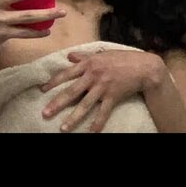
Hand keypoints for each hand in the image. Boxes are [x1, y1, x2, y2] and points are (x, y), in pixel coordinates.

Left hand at [40, 47, 161, 131]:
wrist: (143, 66)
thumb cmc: (122, 58)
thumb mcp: (101, 54)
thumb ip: (84, 56)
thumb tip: (69, 56)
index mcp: (88, 63)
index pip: (66, 74)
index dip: (53, 82)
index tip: (42, 90)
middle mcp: (93, 75)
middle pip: (71, 91)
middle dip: (57, 103)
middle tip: (45, 113)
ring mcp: (103, 87)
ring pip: (85, 105)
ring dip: (73, 118)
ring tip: (63, 128)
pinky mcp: (113, 96)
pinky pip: (103, 112)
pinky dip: (97, 123)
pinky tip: (90, 132)